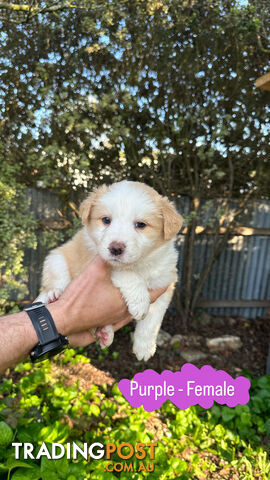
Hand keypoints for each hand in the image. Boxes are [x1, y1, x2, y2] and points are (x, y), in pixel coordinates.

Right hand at [47, 256, 166, 346]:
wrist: (62, 320)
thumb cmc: (79, 297)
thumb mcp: (94, 271)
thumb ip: (106, 258)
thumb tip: (113, 246)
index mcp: (127, 302)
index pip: (154, 294)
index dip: (162, 284)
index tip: (168, 277)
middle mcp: (124, 314)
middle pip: (144, 302)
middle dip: (148, 290)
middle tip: (151, 279)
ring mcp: (114, 320)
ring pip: (133, 309)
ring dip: (136, 299)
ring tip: (137, 288)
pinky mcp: (105, 324)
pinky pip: (121, 316)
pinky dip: (125, 307)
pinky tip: (119, 300)